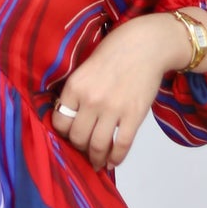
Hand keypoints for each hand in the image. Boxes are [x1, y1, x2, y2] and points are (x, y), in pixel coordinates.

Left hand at [51, 16, 177, 170]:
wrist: (147, 44)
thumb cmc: (115, 51)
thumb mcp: (86, 66)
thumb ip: (77, 91)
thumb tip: (72, 117)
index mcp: (75, 86)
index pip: (59, 121)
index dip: (63, 132)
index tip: (69, 135)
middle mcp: (91, 99)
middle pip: (77, 137)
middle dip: (79, 147)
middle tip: (84, 150)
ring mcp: (113, 108)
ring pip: (97, 145)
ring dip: (96, 159)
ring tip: (97, 163)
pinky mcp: (134, 115)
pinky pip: (121, 144)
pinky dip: (116, 158)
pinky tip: (112, 162)